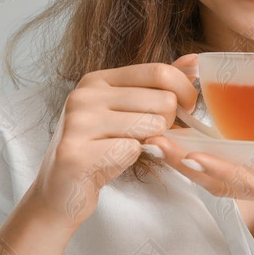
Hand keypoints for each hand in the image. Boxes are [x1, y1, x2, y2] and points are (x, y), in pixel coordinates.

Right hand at [24, 56, 199, 236]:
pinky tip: (112, 164)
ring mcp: (78, 123)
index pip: (157, 70)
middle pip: (161, 99)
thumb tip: (193, 61)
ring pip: (150, 125)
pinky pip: (131, 150)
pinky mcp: (76, 154)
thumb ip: (156, 86)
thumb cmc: (99, 150)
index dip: (183, 89)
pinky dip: (132, 160)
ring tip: (129, 148)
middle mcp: (85, 95)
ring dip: (152, 143)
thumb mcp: (125, 111)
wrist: (60, 193)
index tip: (189, 107)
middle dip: (170, 122)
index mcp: (97, 79)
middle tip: (156, 136)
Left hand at [144, 130, 253, 227]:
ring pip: (222, 175)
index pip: (251, 180)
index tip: (188, 156)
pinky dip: (207, 153)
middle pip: (223, 180)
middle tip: (151, 143)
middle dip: (186, 164)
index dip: (218, 169)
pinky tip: (188, 138)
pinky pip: (232, 167)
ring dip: (188, 159)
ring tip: (156, 139)